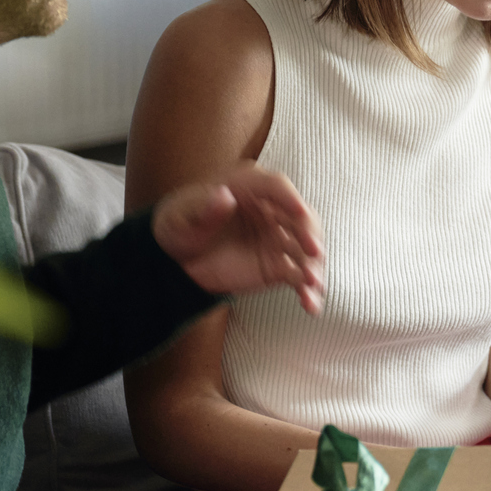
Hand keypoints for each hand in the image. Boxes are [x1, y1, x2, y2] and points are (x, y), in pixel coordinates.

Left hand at [155, 162, 325, 312]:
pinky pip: (298, 275)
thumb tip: (223, 196)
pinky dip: (307, 290)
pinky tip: (310, 305)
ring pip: (305, 248)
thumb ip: (204, 208)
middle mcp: (271, 208)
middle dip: (309, 234)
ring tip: (313, 285)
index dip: (290, 199)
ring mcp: (278, 237)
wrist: (177, 260)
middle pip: (300, 217)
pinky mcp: (279, 264)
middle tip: (313, 252)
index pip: (276, 187)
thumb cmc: (179, 226)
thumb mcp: (182, 216)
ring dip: (313, 265)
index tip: (301, 213)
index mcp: (248, 185)